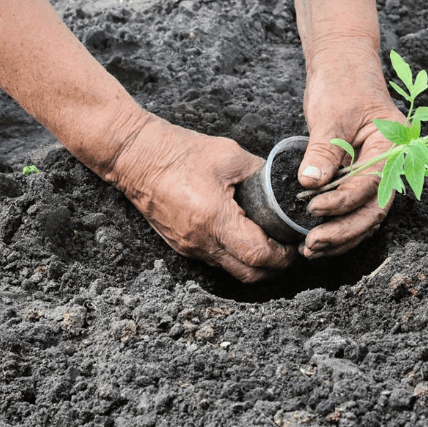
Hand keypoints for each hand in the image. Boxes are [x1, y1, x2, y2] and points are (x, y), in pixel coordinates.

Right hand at [110, 115, 295, 281]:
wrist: (133, 156)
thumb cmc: (178, 152)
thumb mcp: (229, 155)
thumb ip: (260, 173)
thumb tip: (282, 184)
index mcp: (215, 219)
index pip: (258, 255)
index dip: (282, 255)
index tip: (294, 244)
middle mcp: (201, 241)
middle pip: (248, 274)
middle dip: (273, 267)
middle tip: (287, 249)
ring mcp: (189, 247)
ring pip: (231, 270)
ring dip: (254, 263)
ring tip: (269, 242)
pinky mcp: (181, 245)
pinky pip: (215, 260)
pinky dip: (234, 255)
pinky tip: (244, 236)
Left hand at [297, 44, 405, 258]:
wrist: (343, 65)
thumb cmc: (343, 81)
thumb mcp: (330, 114)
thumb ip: (323, 151)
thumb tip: (310, 183)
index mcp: (392, 145)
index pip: (370, 184)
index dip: (342, 201)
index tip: (313, 208)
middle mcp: (391, 164)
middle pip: (373, 209)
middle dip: (343, 231)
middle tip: (312, 244)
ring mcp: (377, 173)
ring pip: (366, 215)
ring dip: (341, 236)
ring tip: (311, 249)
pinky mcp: (361, 177)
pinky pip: (355, 208)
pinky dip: (339, 225)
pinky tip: (318, 238)